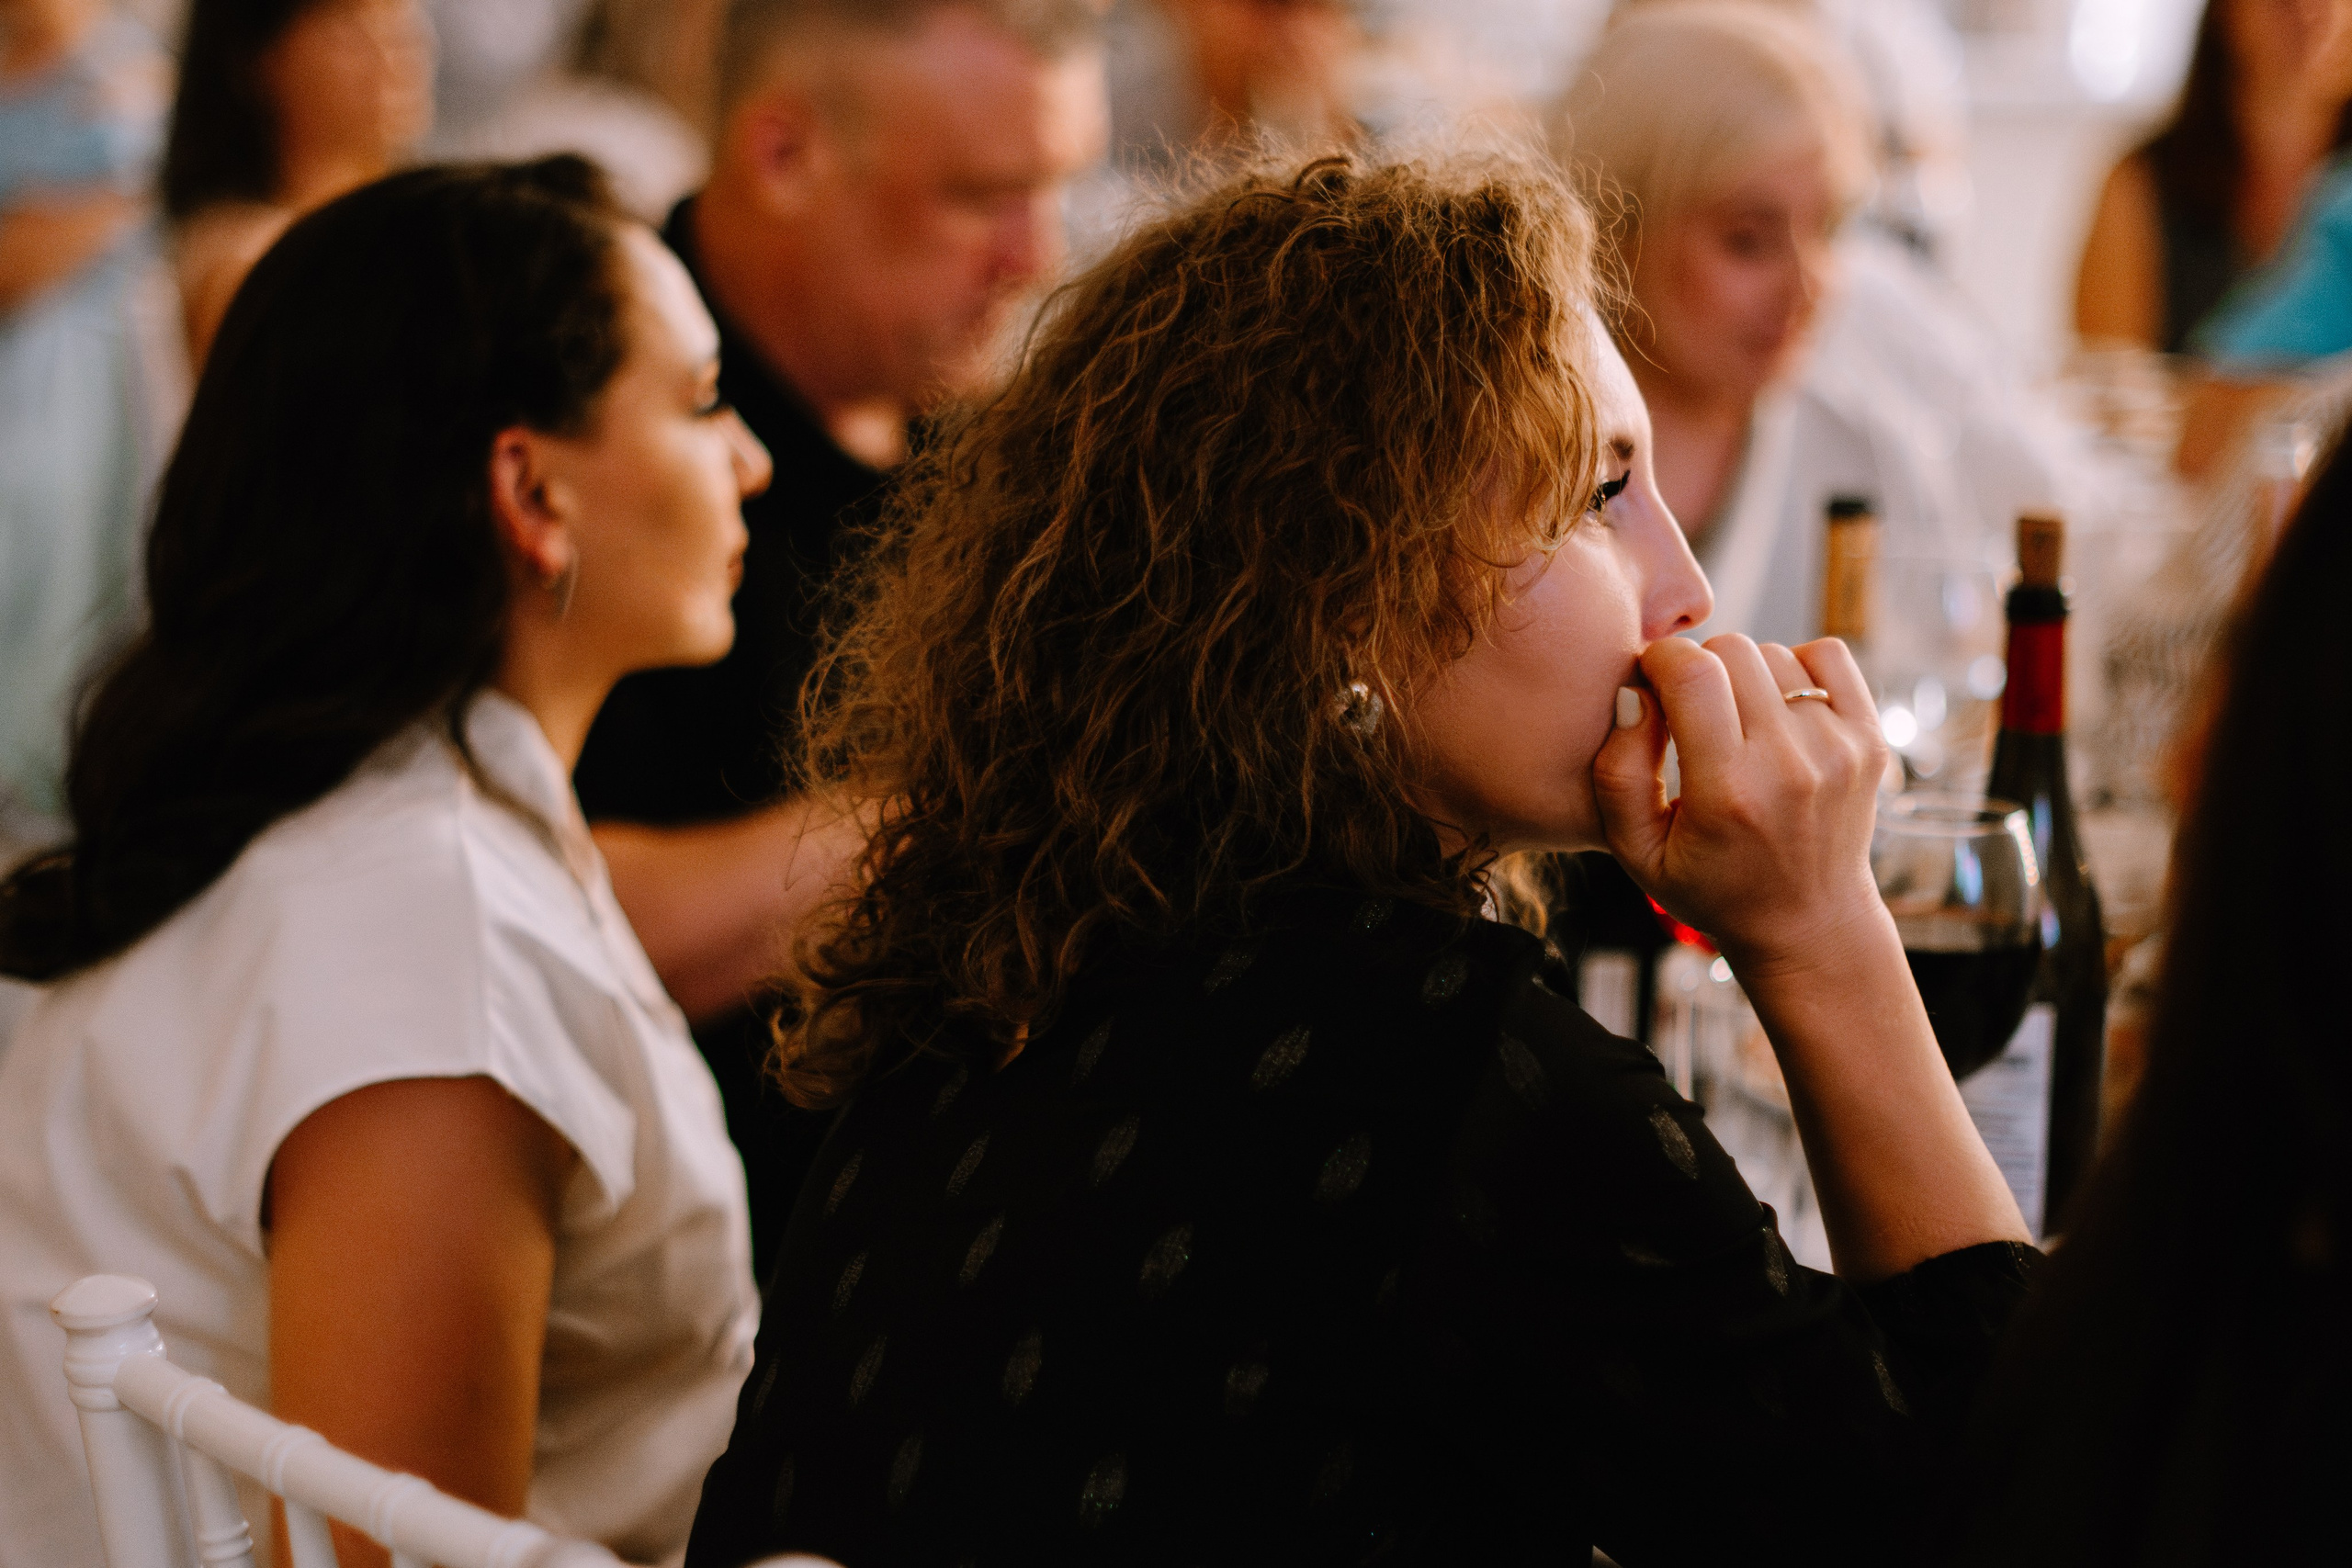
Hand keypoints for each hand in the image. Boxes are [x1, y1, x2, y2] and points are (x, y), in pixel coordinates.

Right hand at [1592, 635, 1889, 972]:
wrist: (1808, 922)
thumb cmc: (1711, 886)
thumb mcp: (1637, 851)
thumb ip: (1618, 772)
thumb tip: (1636, 693)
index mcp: (1729, 792)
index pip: (1693, 672)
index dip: (1659, 659)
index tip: (1651, 684)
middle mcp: (1792, 765)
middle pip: (1733, 649)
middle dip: (1698, 666)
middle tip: (1690, 710)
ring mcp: (1839, 749)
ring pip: (1775, 653)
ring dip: (1745, 675)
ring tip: (1737, 722)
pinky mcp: (1869, 740)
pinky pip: (1828, 655)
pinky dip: (1795, 666)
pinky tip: (1778, 707)